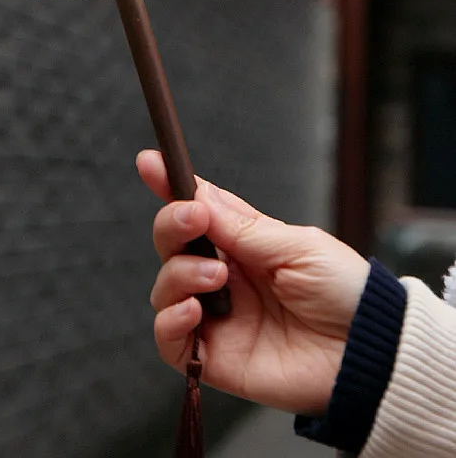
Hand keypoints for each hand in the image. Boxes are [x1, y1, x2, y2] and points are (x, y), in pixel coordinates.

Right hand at [137, 149, 369, 415]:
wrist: (370, 355)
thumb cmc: (344, 293)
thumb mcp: (297, 246)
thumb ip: (242, 228)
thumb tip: (197, 195)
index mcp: (244, 244)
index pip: (198, 210)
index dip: (170, 185)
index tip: (150, 162)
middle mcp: (224, 276)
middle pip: (171, 244)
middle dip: (171, 225)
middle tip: (193, 221)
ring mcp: (217, 317)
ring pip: (164, 288)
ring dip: (179, 274)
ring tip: (217, 277)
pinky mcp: (214, 358)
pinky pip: (169, 341)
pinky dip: (170, 322)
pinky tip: (193, 311)